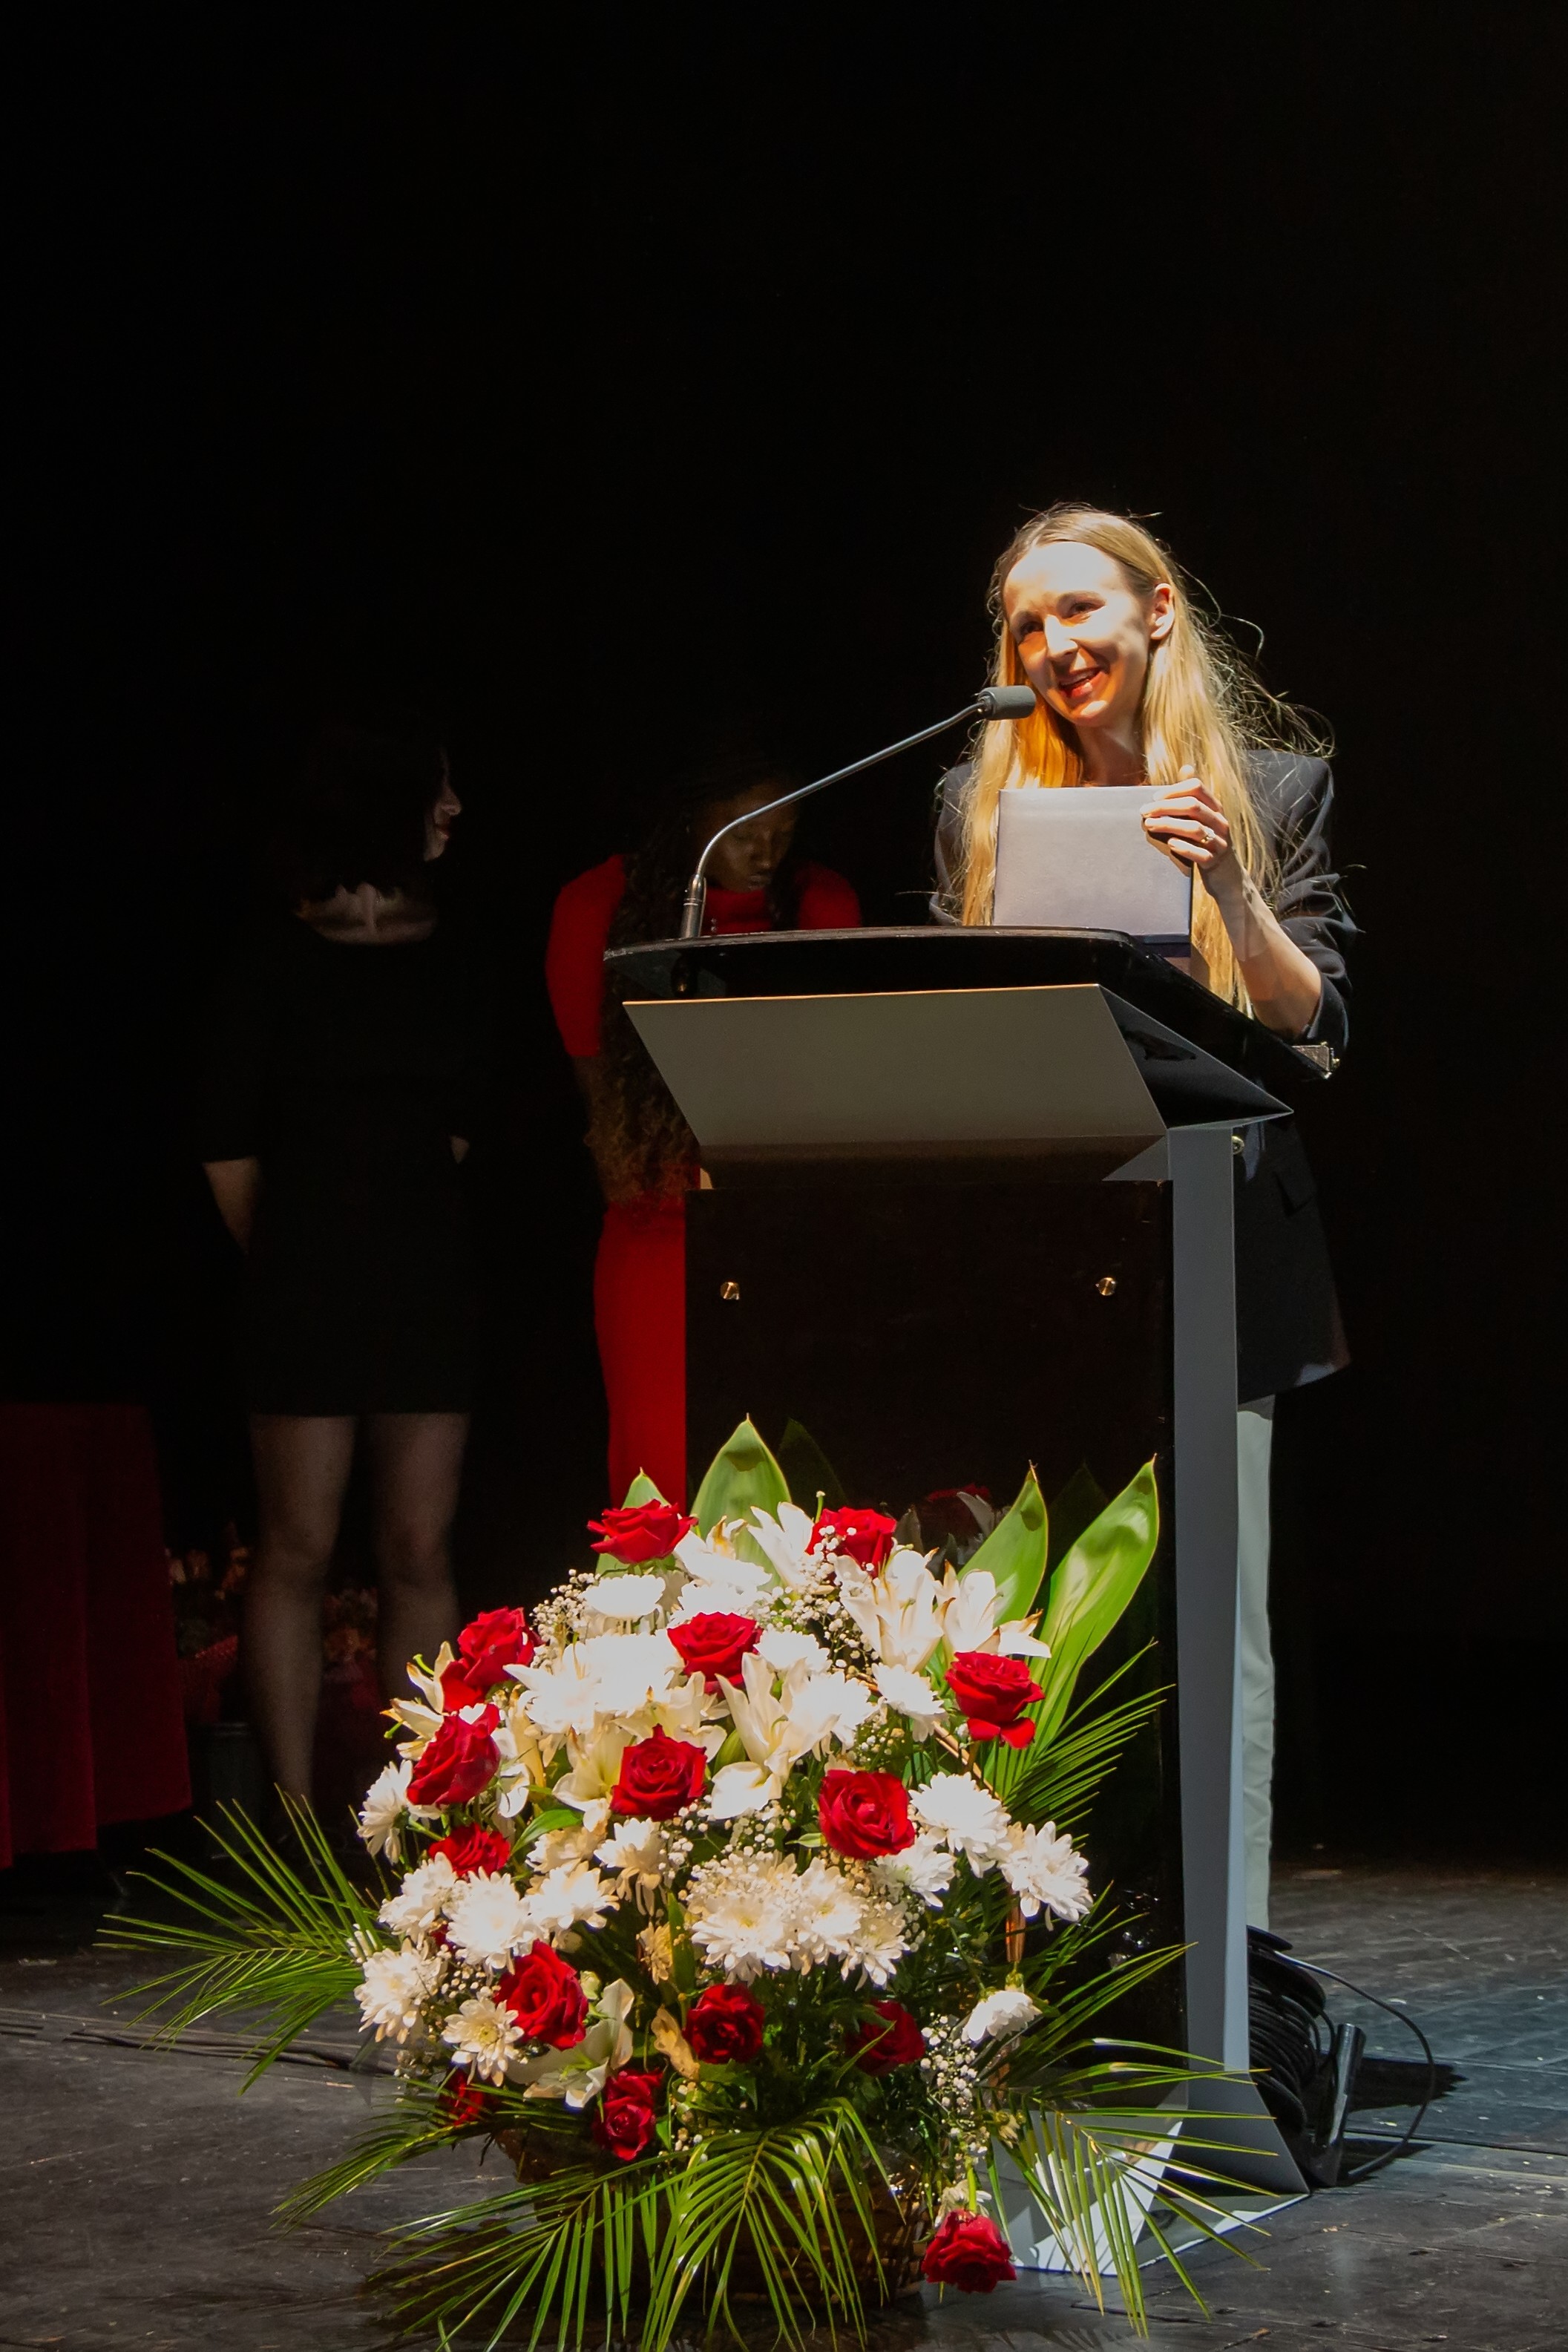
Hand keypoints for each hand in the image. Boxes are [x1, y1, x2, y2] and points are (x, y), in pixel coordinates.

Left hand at [1141, 766, 1237, 890]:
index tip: (1155, 797)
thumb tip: (1186, 767)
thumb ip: (1192, 796)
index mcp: (1215, 808)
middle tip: (1144, 811)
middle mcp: (1220, 822)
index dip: (1174, 790)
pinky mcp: (1214, 862)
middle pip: (1193, 806)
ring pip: (1195, 829)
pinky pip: (1200, 854)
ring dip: (1169, 825)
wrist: (1226, 875)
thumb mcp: (1203, 817)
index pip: (1197, 788)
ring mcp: (1219, 842)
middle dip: (1165, 806)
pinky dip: (1184, 847)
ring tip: (1149, 825)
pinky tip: (1170, 844)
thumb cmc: (1207, 842)